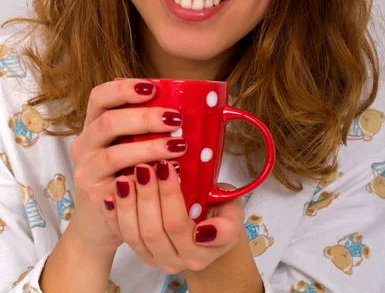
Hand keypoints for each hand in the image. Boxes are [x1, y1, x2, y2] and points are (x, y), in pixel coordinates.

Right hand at [68, 79, 187, 256]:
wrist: (99, 223)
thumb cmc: (123, 174)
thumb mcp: (126, 145)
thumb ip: (142, 126)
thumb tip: (182, 102)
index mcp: (93, 126)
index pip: (99, 96)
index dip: (123, 89)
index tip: (151, 87)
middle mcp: (84, 146)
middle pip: (108, 122)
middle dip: (144, 118)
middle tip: (175, 118)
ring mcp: (87, 172)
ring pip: (115, 155)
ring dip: (151, 148)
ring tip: (179, 145)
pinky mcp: (96, 198)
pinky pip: (122, 187)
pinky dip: (148, 179)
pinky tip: (171, 174)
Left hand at [102, 160, 245, 273]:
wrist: (208, 232)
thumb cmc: (219, 214)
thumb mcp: (233, 215)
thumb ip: (226, 227)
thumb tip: (204, 232)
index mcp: (197, 253)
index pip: (177, 224)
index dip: (168, 195)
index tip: (166, 165)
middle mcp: (174, 261)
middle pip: (152, 229)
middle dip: (146, 195)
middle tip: (143, 165)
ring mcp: (153, 258)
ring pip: (133, 234)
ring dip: (127, 204)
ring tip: (126, 176)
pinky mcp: (137, 250)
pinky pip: (120, 234)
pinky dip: (114, 214)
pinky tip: (111, 194)